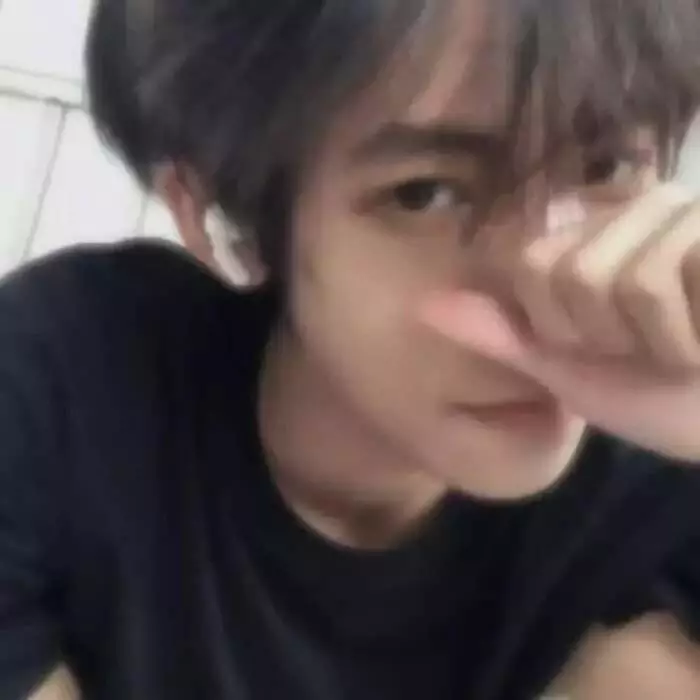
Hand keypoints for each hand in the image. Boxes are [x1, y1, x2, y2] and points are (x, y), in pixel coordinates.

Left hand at [419, 184, 699, 461]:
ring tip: (686, 344)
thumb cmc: (659, 395)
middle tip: (653, 347)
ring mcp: (684, 211)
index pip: (531, 264)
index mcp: (594, 234)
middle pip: (569, 271)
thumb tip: (424, 306)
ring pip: (614, 279)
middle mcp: (638, 204)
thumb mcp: (564, 369)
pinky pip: (652, 284)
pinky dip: (679, 337)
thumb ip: (500, 334)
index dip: (559, 325)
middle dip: (607, 334)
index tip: (606, 343)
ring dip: (650, 340)